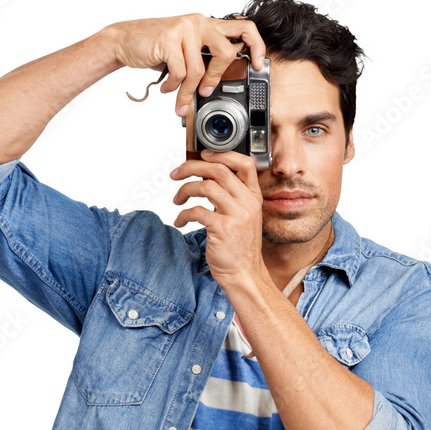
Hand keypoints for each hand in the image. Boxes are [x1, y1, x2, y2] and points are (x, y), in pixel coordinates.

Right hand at [105, 13, 265, 114]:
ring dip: (187, 92)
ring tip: (179, 100)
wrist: (124, 40)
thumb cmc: (156, 48)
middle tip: (205, 92)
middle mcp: (199, 22)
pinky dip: (172, 87)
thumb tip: (216, 86)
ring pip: (198, 71)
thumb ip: (202, 61)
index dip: (256, 46)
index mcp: (207, 24)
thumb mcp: (184, 51)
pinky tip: (165, 87)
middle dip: (216, 79)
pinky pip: (180, 73)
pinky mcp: (169, 38)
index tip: (257, 65)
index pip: (243, 28)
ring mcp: (184, 28)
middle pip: (226, 53)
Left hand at [170, 149, 266, 286]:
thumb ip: (231, 198)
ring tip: (177, 199)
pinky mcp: (223, 229)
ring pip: (206, 186)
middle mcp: (247, 203)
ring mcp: (236, 216)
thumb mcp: (243, 218)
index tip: (202, 156)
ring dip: (185, 190)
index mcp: (253, 198)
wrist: (245, 275)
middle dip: (191, 167)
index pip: (244, 163)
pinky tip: (180, 220)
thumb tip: (207, 179)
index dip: (221, 154)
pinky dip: (183, 214)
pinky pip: (197, 211)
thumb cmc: (240, 249)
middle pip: (218, 170)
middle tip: (177, 173)